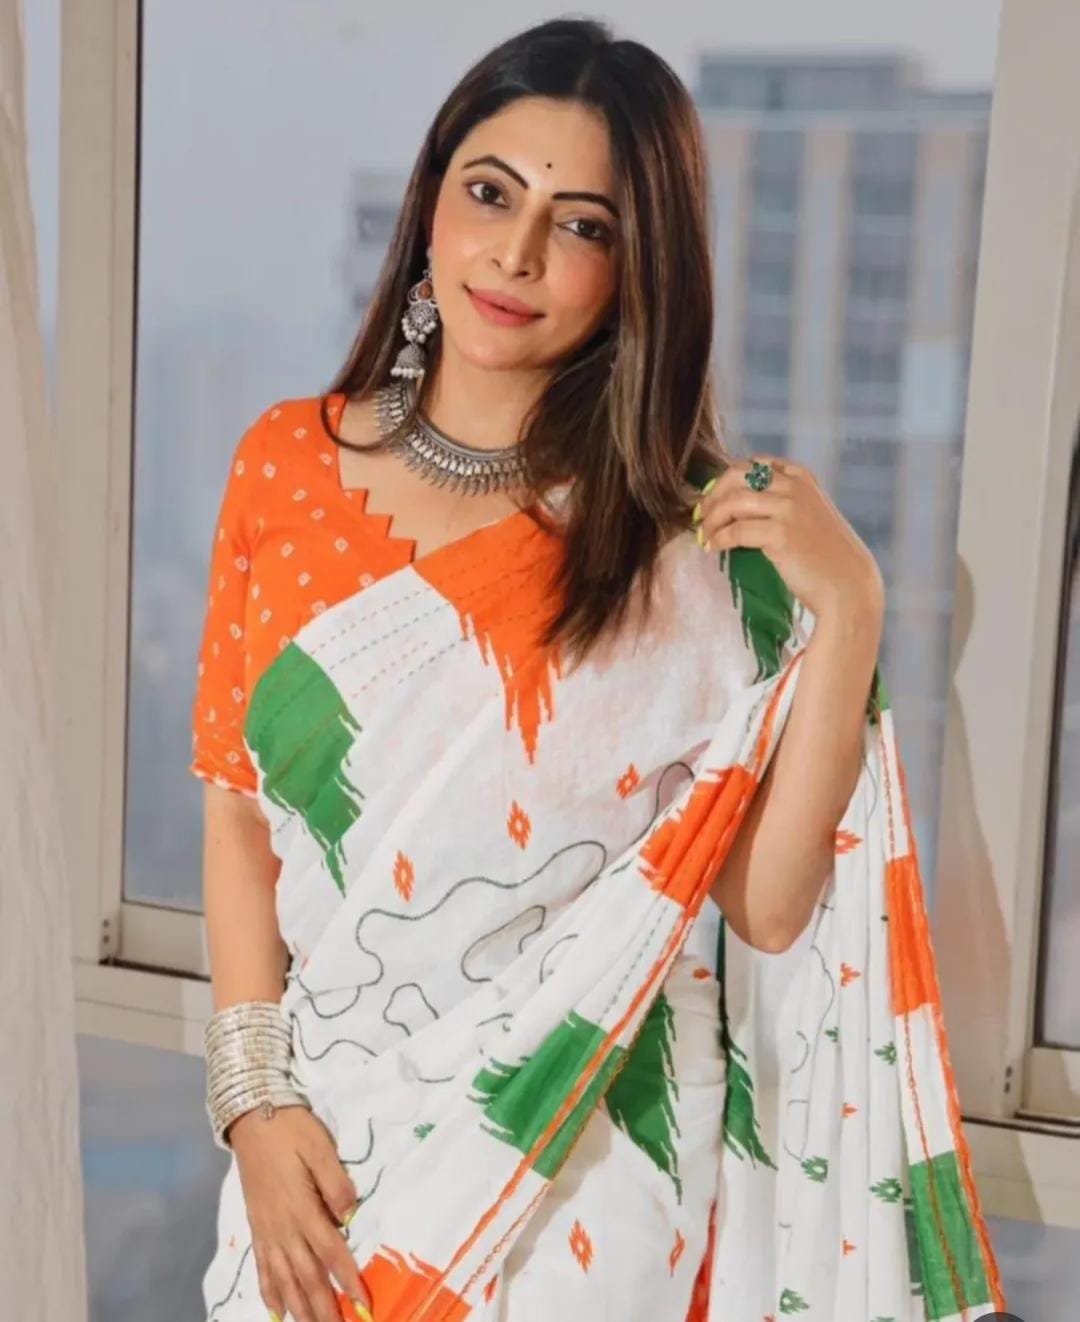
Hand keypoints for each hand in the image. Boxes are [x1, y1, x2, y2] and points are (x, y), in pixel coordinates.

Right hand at [229, 1104, 372, 1321]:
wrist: (251, 1119)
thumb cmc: (290, 1130)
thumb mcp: (319, 1147)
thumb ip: (335, 1183)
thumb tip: (350, 1216)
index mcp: (301, 1207)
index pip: (330, 1252)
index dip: (347, 1280)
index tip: (363, 1304)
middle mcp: (282, 1227)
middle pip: (307, 1276)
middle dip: (324, 1308)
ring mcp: (267, 1230)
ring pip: (284, 1280)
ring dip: (300, 1309)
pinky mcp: (256, 1228)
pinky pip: (263, 1269)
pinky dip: (270, 1293)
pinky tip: (278, 1311)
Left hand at [693, 455, 884, 619]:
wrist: (847, 584)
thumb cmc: (825, 555)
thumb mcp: (809, 514)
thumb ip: (782, 501)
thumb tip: (735, 502)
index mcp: (801, 477)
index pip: (754, 464)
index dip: (727, 479)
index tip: (714, 498)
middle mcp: (794, 486)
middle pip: (736, 475)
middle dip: (713, 494)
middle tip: (702, 515)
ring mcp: (788, 508)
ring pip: (732, 501)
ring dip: (711, 519)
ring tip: (704, 535)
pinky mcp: (780, 534)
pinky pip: (736, 530)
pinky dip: (719, 539)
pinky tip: (714, 548)